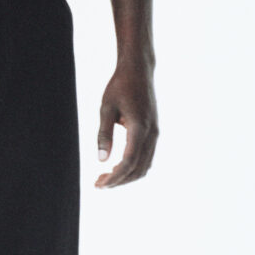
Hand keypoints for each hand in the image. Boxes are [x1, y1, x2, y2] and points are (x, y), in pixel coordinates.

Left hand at [95, 62, 157, 187]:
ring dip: (127, 176)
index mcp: (139, 128)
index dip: (115, 177)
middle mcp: (151, 133)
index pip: (128, 162)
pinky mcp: (154, 132)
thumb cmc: (120, 86)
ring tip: (106, 177)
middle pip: (138, 169)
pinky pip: (146, 157)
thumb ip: (104, 134)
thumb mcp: (106, 108)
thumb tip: (101, 160)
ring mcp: (155, 133)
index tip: (99, 184)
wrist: (139, 70)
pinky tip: (118, 167)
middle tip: (99, 184)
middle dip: (119, 181)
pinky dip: (134, 168)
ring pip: (144, 166)